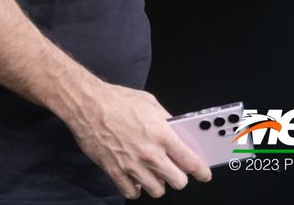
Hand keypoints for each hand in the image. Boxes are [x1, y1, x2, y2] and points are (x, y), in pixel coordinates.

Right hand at [63, 82, 211, 199]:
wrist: (89, 106)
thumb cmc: (119, 101)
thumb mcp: (151, 103)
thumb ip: (167, 120)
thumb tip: (178, 130)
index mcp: (162, 135)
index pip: (189, 161)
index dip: (201, 171)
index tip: (204, 174)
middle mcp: (149, 154)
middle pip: (177, 181)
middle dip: (180, 178)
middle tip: (178, 172)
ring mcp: (132, 165)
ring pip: (157, 190)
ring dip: (159, 184)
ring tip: (156, 174)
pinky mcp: (115, 172)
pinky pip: (132, 193)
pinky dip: (137, 189)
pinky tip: (137, 179)